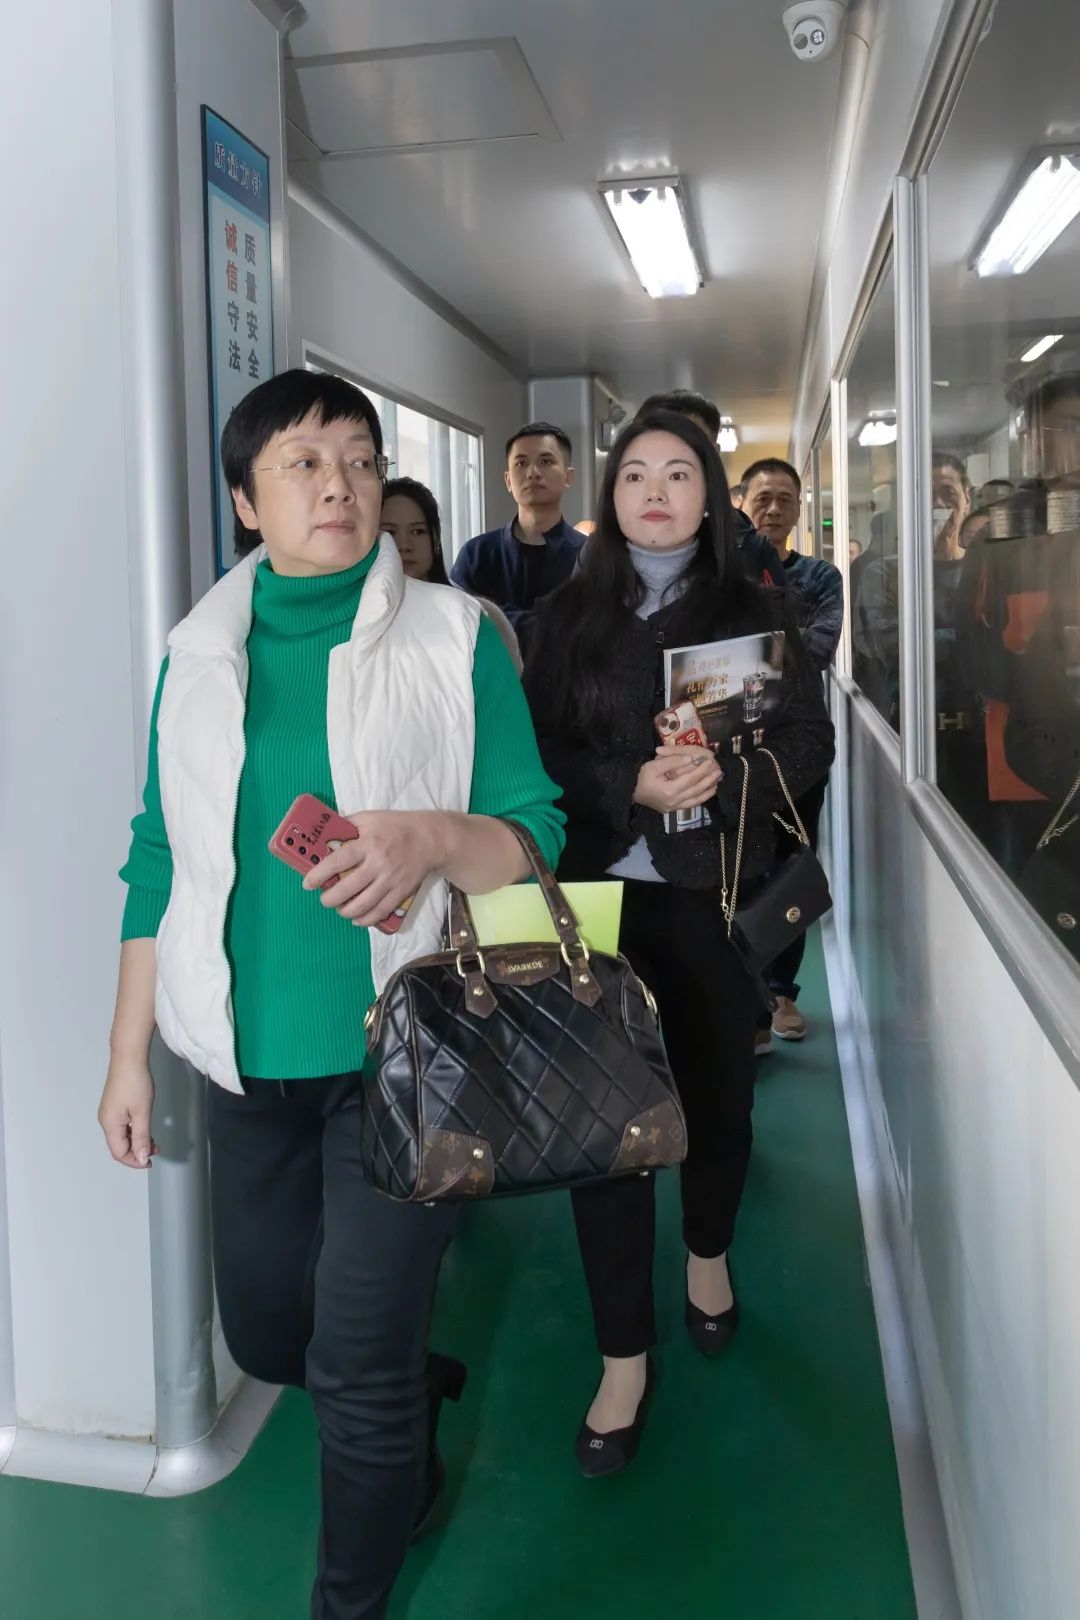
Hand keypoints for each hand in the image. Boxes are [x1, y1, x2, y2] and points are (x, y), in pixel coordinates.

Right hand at [98, 1056, 156, 1169]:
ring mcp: (109, 1113)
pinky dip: (134, 1130)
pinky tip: (145, 1128)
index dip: (134, 1161)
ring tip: (154, 1140)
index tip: (151, 1161)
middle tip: (157, 1149)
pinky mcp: (114, 1105)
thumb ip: (141, 1137)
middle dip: (137, 1151)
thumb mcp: (142, 1113)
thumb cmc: (135, 1084)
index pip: (119, 1153)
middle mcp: (106, 1121)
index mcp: (110, 1125)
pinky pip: (122, 1125)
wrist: (128, 1058)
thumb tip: (142, 1158)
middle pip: (119, 1145)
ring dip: (137, 1141)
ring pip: (122, 1135)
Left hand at [303, 810, 442, 926]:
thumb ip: (348, 824)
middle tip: (324, 899)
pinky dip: (366, 919)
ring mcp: (391, 879)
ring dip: (346, 912)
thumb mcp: (370, 817)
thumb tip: (326, 833)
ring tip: (339, 909)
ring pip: (363, 904)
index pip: (339, 861)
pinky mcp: (401, 891)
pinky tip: (357, 919)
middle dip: (330, 899)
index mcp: (368, 843)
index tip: (308, 883)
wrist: (431, 838)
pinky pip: (381, 911)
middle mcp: (378, 863)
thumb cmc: (397, 826)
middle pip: (348, 888)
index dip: (320, 874)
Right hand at [634, 745, 722, 814]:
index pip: (690, 779)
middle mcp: (674, 801)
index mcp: (669, 790)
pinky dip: (701, 798)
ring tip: (717, 782)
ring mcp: (674, 808)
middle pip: (696, 789)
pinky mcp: (673, 810)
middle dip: (709, 779)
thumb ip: (672, 761)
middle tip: (719, 771)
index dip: (701, 770)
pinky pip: (691, 805)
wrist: (631, 793)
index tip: (710, 761)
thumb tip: (690, 759)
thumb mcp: (653, 765)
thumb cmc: (641, 778)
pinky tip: (707, 792)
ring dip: (708, 790)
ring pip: (696, 799)